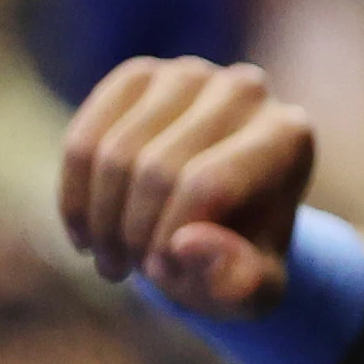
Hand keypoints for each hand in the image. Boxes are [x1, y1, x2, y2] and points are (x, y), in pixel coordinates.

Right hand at [59, 59, 315, 312]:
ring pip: (114, 155)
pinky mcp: (139, 76)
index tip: (165, 275)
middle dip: (132, 235)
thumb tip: (187, 244)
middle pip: (157, 170)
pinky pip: (83, 141)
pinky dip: (75, 197)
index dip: (169, 240)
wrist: (221, 220)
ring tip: (112, 261)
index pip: (208, 185)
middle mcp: (245, 90)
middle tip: (131, 271)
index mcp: (288, 135)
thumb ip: (240, 280)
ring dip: (100, 223)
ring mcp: (189, 75)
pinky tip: (86, 235)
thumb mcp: (255, 288)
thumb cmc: (242, 255)